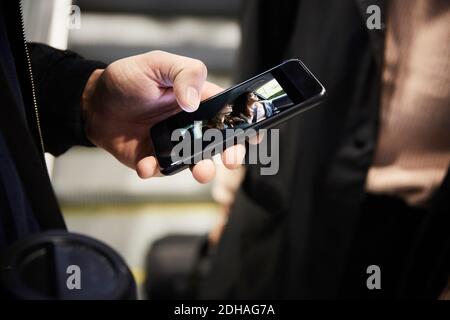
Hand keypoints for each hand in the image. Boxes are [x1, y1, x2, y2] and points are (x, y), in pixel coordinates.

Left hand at [82, 50, 244, 182]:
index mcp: (198, 100)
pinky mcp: (154, 159)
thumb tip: (193, 102)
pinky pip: (161, 170)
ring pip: (195, 161)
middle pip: (219, 142)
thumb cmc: (127, 80)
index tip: (254, 135)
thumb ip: (183, 73)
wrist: (93, 103)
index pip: (229, 112)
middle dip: (230, 153)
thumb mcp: (156, 63)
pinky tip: (147, 164)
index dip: (245, 123)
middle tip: (231, 161)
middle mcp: (190, 125)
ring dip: (201, 169)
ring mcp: (174, 145)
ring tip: (200, 172)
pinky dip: (156, 170)